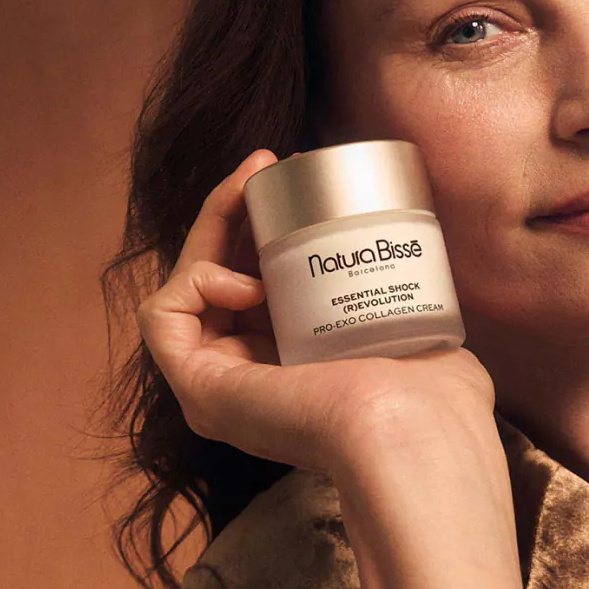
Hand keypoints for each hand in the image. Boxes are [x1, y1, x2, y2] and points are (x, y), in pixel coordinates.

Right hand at [134, 149, 499, 476]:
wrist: (411, 425)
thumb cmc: (426, 389)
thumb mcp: (405, 320)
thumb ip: (389, 290)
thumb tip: (391, 242)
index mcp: (294, 369)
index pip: (256, 285)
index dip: (260, 227)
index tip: (292, 172)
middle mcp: (249, 382)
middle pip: (217, 280)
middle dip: (231, 213)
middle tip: (265, 164)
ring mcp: (217, 390)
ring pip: (186, 289)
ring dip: (209, 230)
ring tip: (250, 198)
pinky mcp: (197, 390)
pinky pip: (163, 317)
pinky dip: (194, 282)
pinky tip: (245, 282)